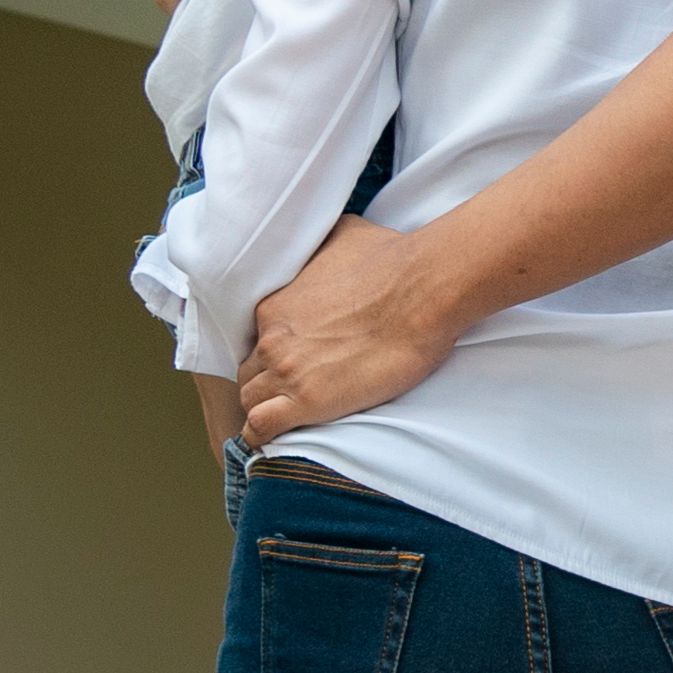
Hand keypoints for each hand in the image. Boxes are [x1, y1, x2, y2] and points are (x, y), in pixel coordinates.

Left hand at [238, 213, 450, 441]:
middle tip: (295, 388)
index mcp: (274, 305)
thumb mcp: (344, 234)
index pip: (256, 338)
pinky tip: (277, 438)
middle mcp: (272, 339)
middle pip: (249, 371)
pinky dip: (262, 436)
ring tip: (291, 415)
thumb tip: (325, 234)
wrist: (423, 290)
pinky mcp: (307, 402)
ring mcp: (287, 372)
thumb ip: (321, 245)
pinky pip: (260, 428)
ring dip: (266, 408)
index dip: (275, 351)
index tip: (296, 358)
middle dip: (266, 380)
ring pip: (249, 400)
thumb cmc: (393, 260)